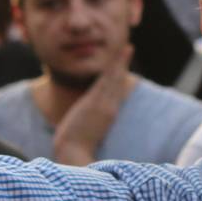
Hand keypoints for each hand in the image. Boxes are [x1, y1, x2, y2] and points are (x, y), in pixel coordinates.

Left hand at [52, 45, 135, 165]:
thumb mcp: (85, 132)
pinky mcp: (98, 101)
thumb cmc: (75, 147)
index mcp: (108, 114)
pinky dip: (115, 67)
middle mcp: (110, 107)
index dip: (119, 77)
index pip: (115, 91)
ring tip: (127, 47)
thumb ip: (88, 123)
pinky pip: (108, 79)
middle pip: (118, 82)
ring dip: (121, 61)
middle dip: (122, 65)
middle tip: (128, 48)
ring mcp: (105, 103)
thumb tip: (83, 122)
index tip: (122, 66)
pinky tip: (118, 56)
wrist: (73, 153)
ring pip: (115, 78)